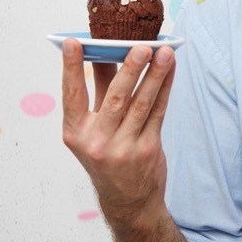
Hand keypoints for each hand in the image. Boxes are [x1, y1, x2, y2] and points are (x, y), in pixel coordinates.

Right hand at [61, 39, 175, 226]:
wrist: (127, 199)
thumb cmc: (107, 153)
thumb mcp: (92, 127)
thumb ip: (96, 89)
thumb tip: (101, 52)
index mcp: (75, 133)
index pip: (71, 95)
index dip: (71, 68)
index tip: (73, 42)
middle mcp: (96, 141)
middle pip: (115, 98)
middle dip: (130, 69)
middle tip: (142, 46)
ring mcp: (123, 147)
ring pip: (141, 103)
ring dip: (155, 75)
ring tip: (164, 52)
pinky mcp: (147, 149)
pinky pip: (158, 112)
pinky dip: (165, 88)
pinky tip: (170, 70)